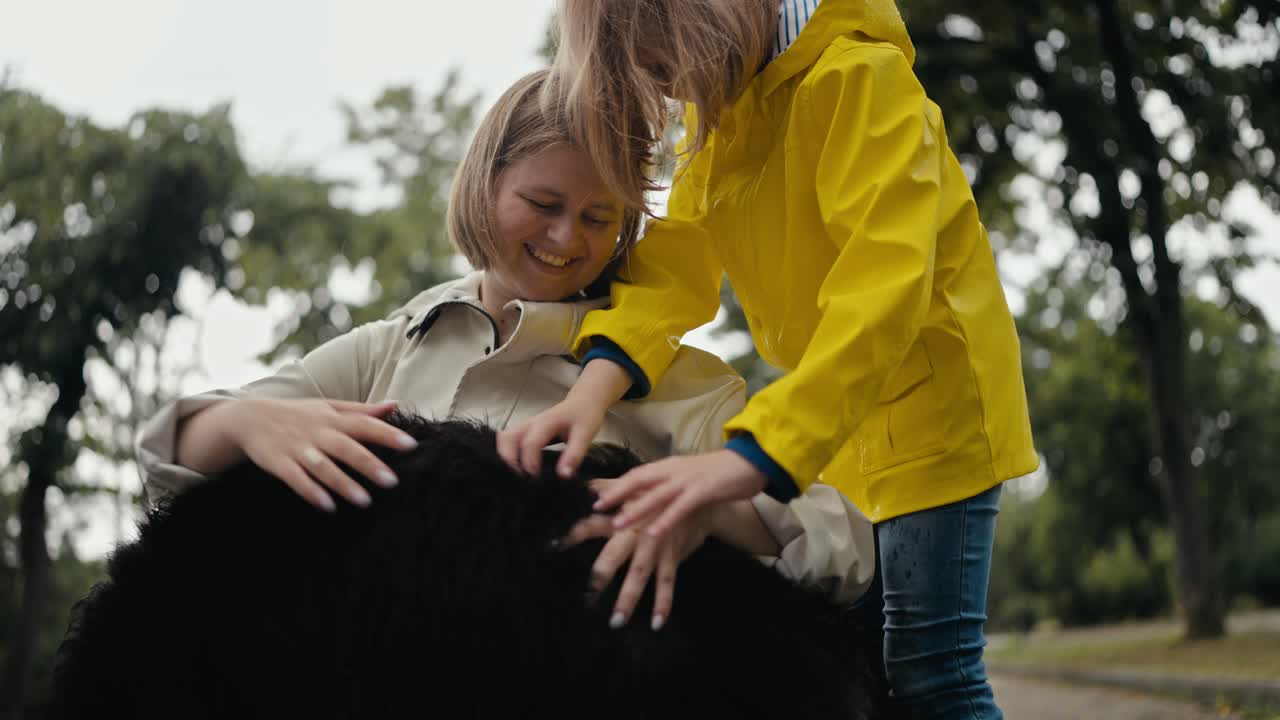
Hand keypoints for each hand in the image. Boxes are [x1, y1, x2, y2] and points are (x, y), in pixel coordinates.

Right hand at [221, 398, 416, 510]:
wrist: (250, 417)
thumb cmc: (299, 414)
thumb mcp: (329, 407)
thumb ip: (362, 410)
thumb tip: (395, 405)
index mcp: (333, 418)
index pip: (365, 424)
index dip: (387, 433)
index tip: (411, 444)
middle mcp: (318, 432)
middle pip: (346, 448)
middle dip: (369, 464)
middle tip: (392, 481)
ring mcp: (297, 448)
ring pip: (322, 466)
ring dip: (342, 484)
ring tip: (365, 501)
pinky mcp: (279, 464)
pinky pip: (295, 479)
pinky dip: (310, 491)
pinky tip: (327, 506)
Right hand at [497, 357, 631, 477]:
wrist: (584, 401)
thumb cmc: (585, 416)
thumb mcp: (585, 435)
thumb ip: (574, 455)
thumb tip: (563, 476)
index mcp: (545, 422)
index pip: (529, 443)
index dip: (530, 463)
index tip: (536, 480)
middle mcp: (530, 423)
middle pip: (507, 439)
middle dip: (508, 460)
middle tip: (520, 479)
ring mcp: (526, 426)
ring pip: (504, 439)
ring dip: (505, 458)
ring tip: (518, 476)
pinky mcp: (525, 431)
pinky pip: (509, 442)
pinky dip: (508, 455)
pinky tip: (517, 470)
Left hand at [563, 480, 713, 630]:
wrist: (696, 501)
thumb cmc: (660, 496)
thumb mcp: (634, 488)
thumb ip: (607, 488)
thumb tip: (581, 483)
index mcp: (622, 517)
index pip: (591, 526)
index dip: (573, 536)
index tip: (554, 548)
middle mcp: (635, 533)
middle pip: (613, 556)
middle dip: (600, 575)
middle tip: (587, 596)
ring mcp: (654, 548)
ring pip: (638, 575)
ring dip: (627, 599)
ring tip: (615, 621)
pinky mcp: (672, 557)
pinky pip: (667, 583)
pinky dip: (663, 603)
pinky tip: (657, 623)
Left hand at [592, 450, 767, 537]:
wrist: (750, 463)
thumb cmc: (718, 474)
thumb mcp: (688, 479)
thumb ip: (669, 487)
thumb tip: (648, 498)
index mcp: (669, 466)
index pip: (637, 474)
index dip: (616, 485)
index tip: (596, 498)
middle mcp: (674, 470)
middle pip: (639, 480)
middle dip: (617, 494)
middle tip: (597, 509)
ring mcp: (688, 479)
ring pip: (657, 494)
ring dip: (636, 509)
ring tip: (618, 524)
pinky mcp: (704, 490)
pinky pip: (681, 506)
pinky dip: (667, 519)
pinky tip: (654, 532)